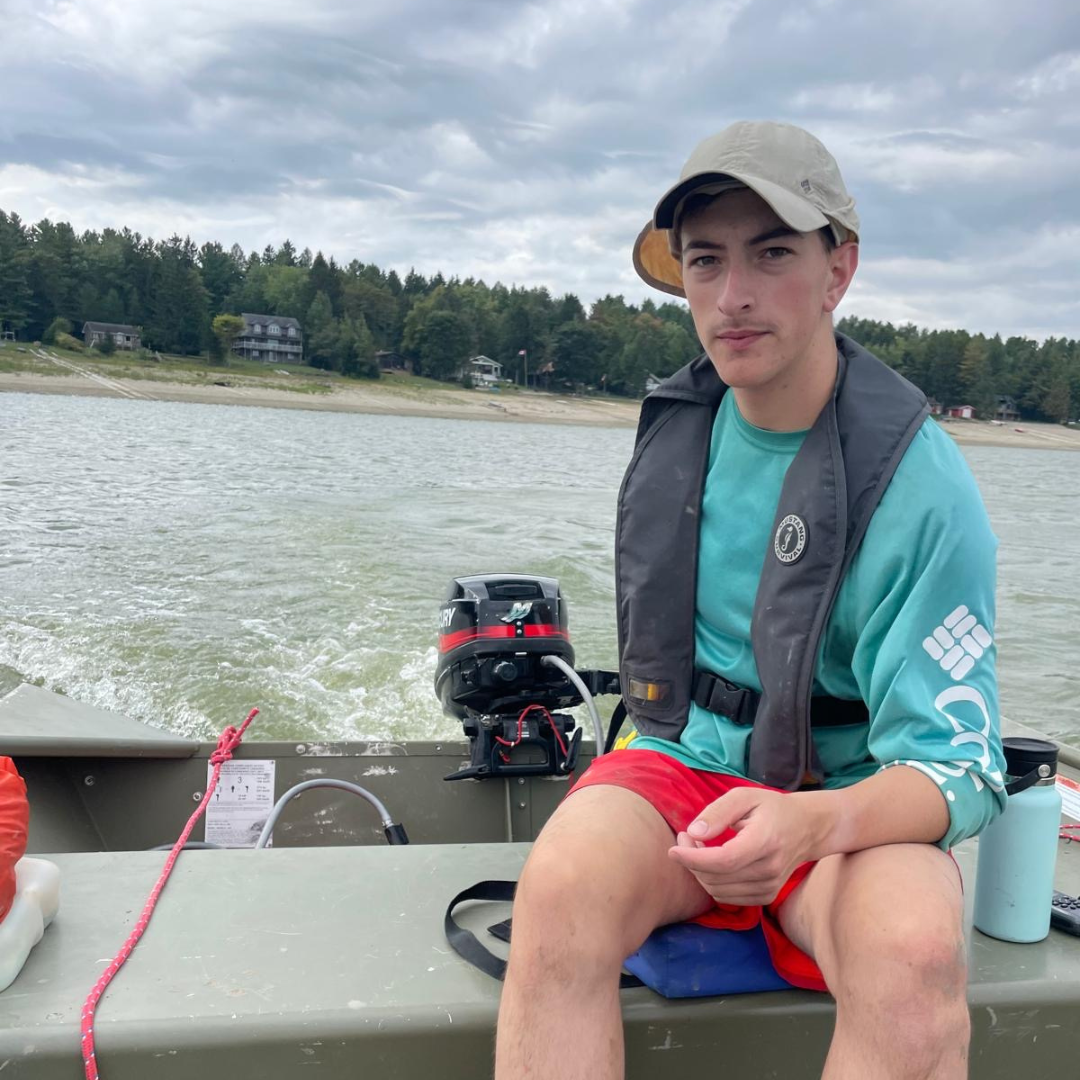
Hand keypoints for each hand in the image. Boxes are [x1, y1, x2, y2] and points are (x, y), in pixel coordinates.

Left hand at [667, 787, 828, 905]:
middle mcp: (769, 869)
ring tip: (698, 846)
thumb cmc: (771, 808)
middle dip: (691, 859)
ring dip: (699, 871)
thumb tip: (694, 832)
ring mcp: (769, 887)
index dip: (693, 858)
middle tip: (685, 836)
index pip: (723, 860)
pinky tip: (711, 861)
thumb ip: (718, 812)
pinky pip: (727, 897)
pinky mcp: (765, 896)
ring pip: (718, 891)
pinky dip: (711, 881)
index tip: (673, 848)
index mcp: (765, 841)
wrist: (807, 828)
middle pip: (716, 877)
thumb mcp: (744, 797)